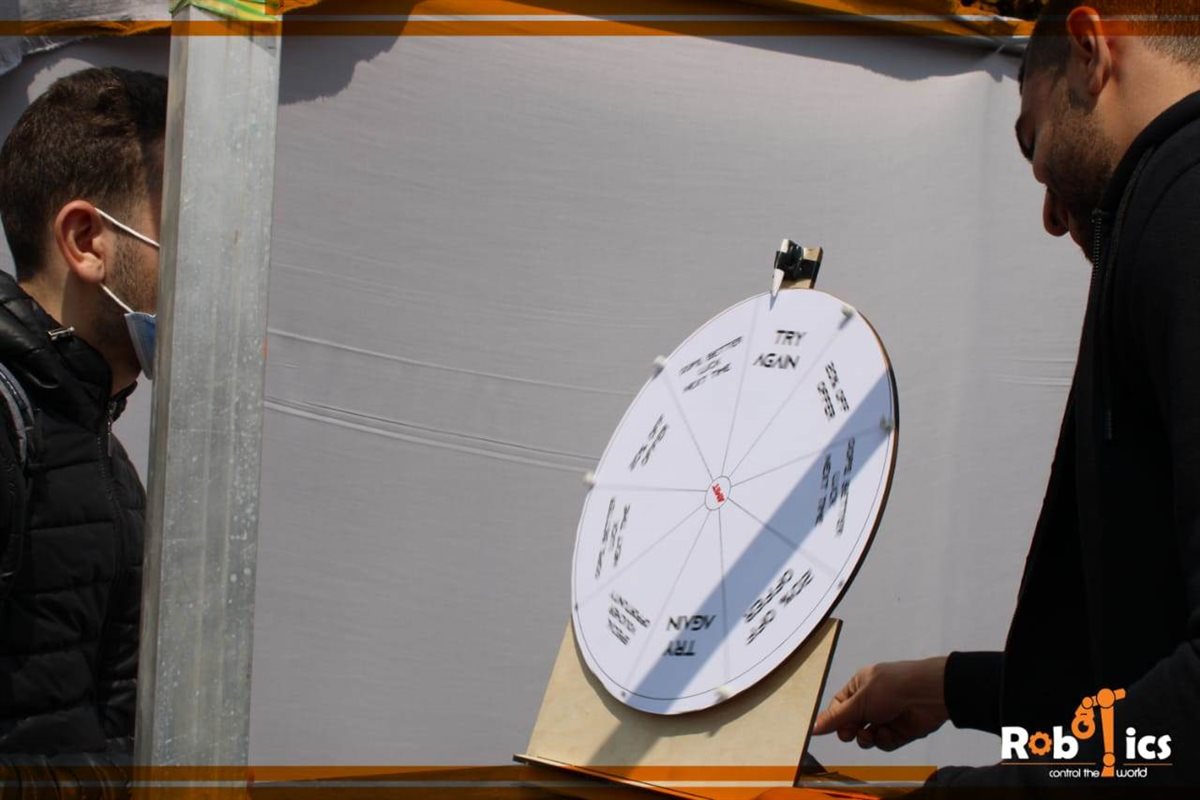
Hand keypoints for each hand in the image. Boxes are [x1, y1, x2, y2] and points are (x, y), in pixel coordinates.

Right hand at [812, 657, 949, 751]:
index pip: (840, 705)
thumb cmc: (890, 688)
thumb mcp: (859, 702)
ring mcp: (887, 715)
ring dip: (868, 737)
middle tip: (852, 733)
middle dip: (851, 731)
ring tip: (871, 733)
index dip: (834, 719)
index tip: (829, 730)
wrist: (927, 695)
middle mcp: (873, 700)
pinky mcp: (901, 730)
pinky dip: (885, 740)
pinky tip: (889, 732)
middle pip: (853, 723)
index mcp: (860, 685)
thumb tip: (813, 727)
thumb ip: (836, 718)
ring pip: (868, 735)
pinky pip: (885, 742)